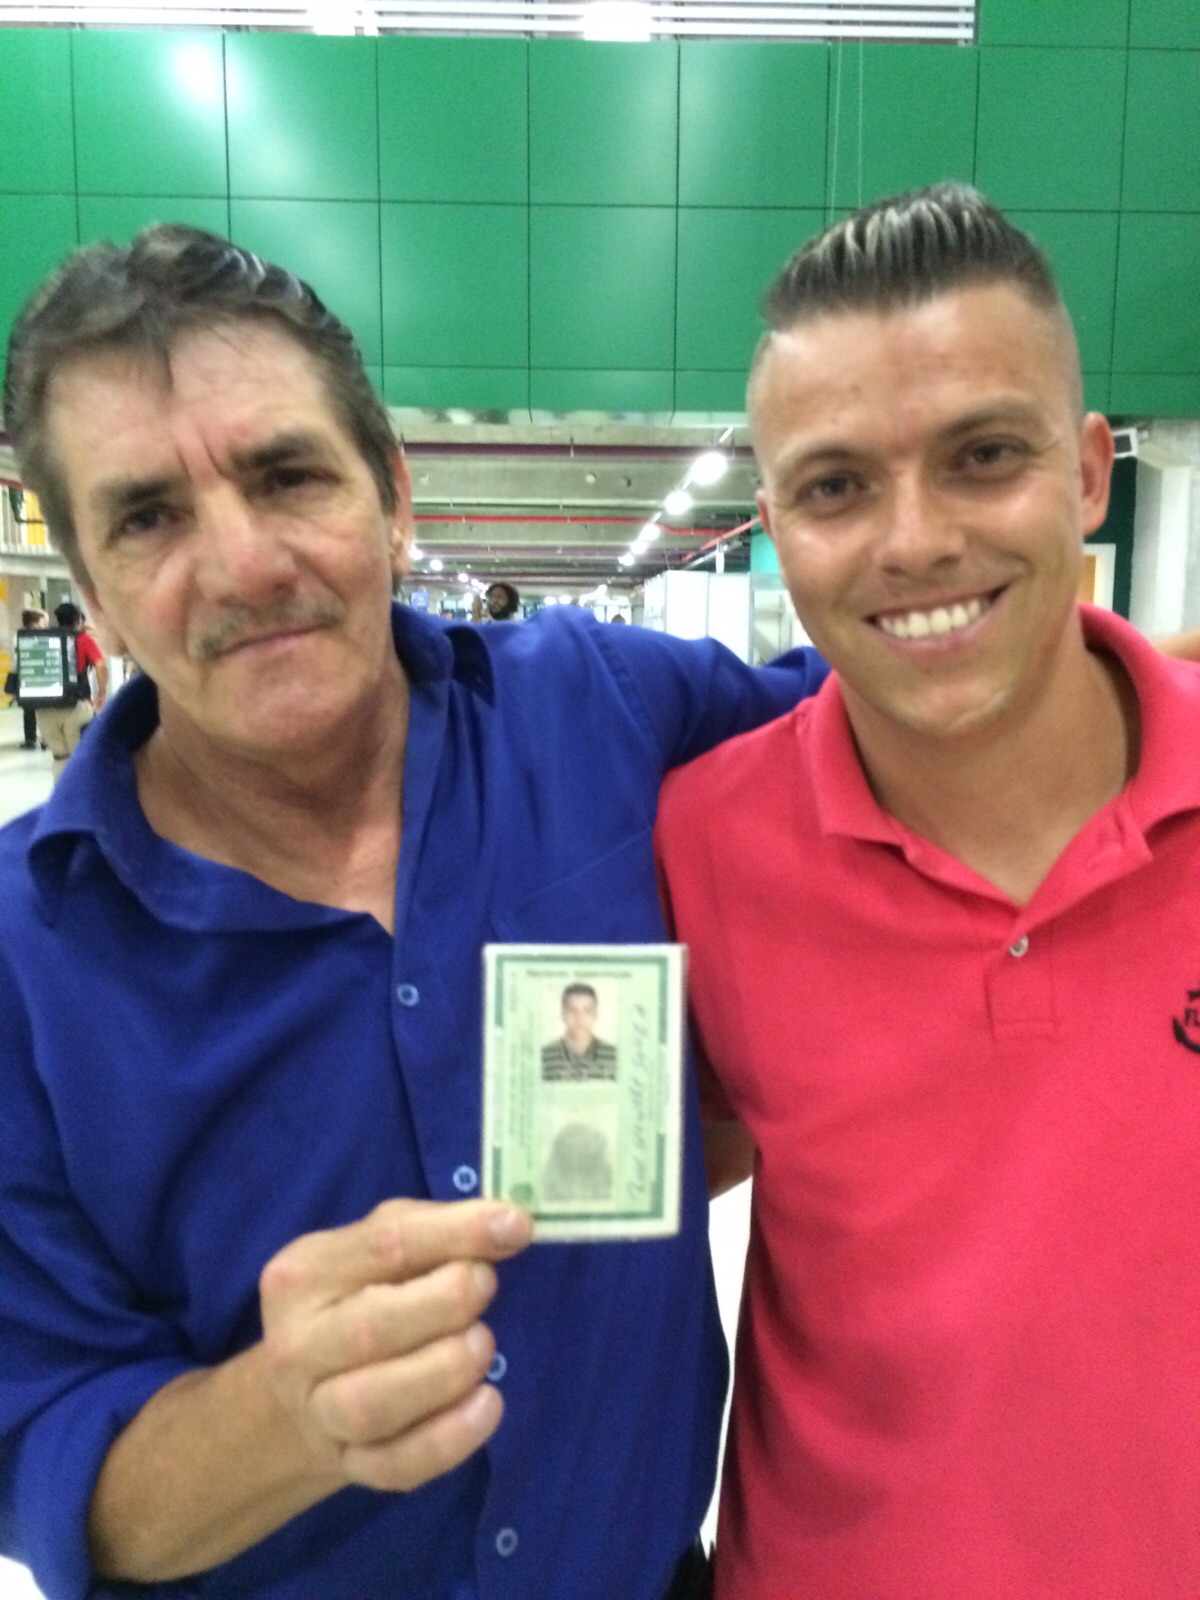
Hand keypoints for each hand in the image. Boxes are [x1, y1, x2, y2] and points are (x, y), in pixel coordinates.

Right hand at [259, 1198, 531, 1495]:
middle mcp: (298, 1345)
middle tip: (486, 1287)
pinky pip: (397, 1465)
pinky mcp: (348, 1464)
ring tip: (483, 1346)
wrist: (302, 1394)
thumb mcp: (379, 1246)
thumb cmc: (358, 1298)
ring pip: (375, 1405)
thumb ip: (438, 1229)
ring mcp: (317, 1413)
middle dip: (446, 1304)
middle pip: (371, 1328)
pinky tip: (487, 1405)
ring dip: (445, 1374)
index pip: (385, 1245)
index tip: (516, 1227)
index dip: (457, 1233)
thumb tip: (511, 1225)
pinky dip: (449, 1440)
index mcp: (304, 1274)